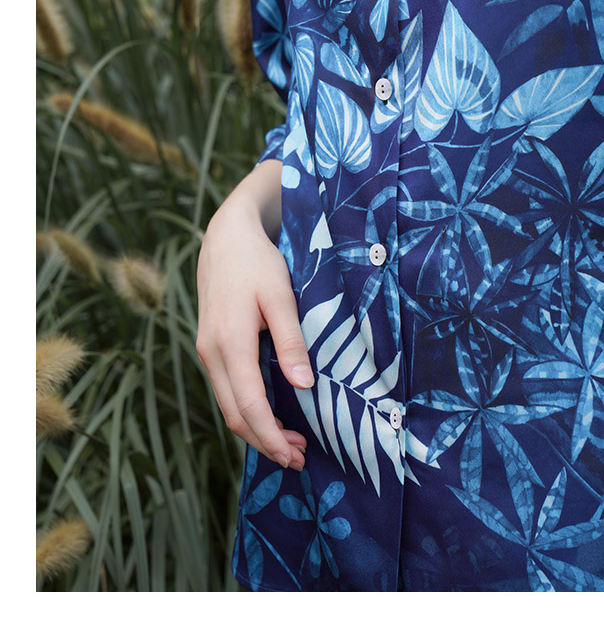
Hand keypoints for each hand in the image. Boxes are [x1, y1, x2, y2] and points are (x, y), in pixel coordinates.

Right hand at [196, 191, 312, 469]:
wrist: (225, 238)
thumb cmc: (258, 263)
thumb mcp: (281, 296)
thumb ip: (291, 341)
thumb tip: (304, 387)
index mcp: (230, 343)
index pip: (249, 406)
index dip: (271, 437)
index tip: (296, 455)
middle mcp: (212, 354)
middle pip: (235, 415)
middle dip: (266, 442)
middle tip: (299, 458)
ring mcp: (208, 352)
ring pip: (229, 406)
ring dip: (257, 429)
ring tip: (290, 443)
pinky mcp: (211, 348)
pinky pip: (228, 390)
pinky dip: (248, 410)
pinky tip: (270, 414)